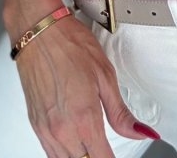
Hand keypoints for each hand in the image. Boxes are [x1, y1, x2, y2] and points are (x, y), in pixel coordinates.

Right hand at [13, 13, 158, 156]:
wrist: (39, 31)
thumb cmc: (70, 45)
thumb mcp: (105, 75)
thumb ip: (121, 113)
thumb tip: (141, 131)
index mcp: (84, 119)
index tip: (118, 156)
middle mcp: (62, 130)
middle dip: (97, 157)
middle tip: (106, 147)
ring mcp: (45, 129)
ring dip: (81, 157)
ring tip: (92, 146)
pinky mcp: (34, 125)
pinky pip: (50, 153)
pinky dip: (65, 154)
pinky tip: (74, 144)